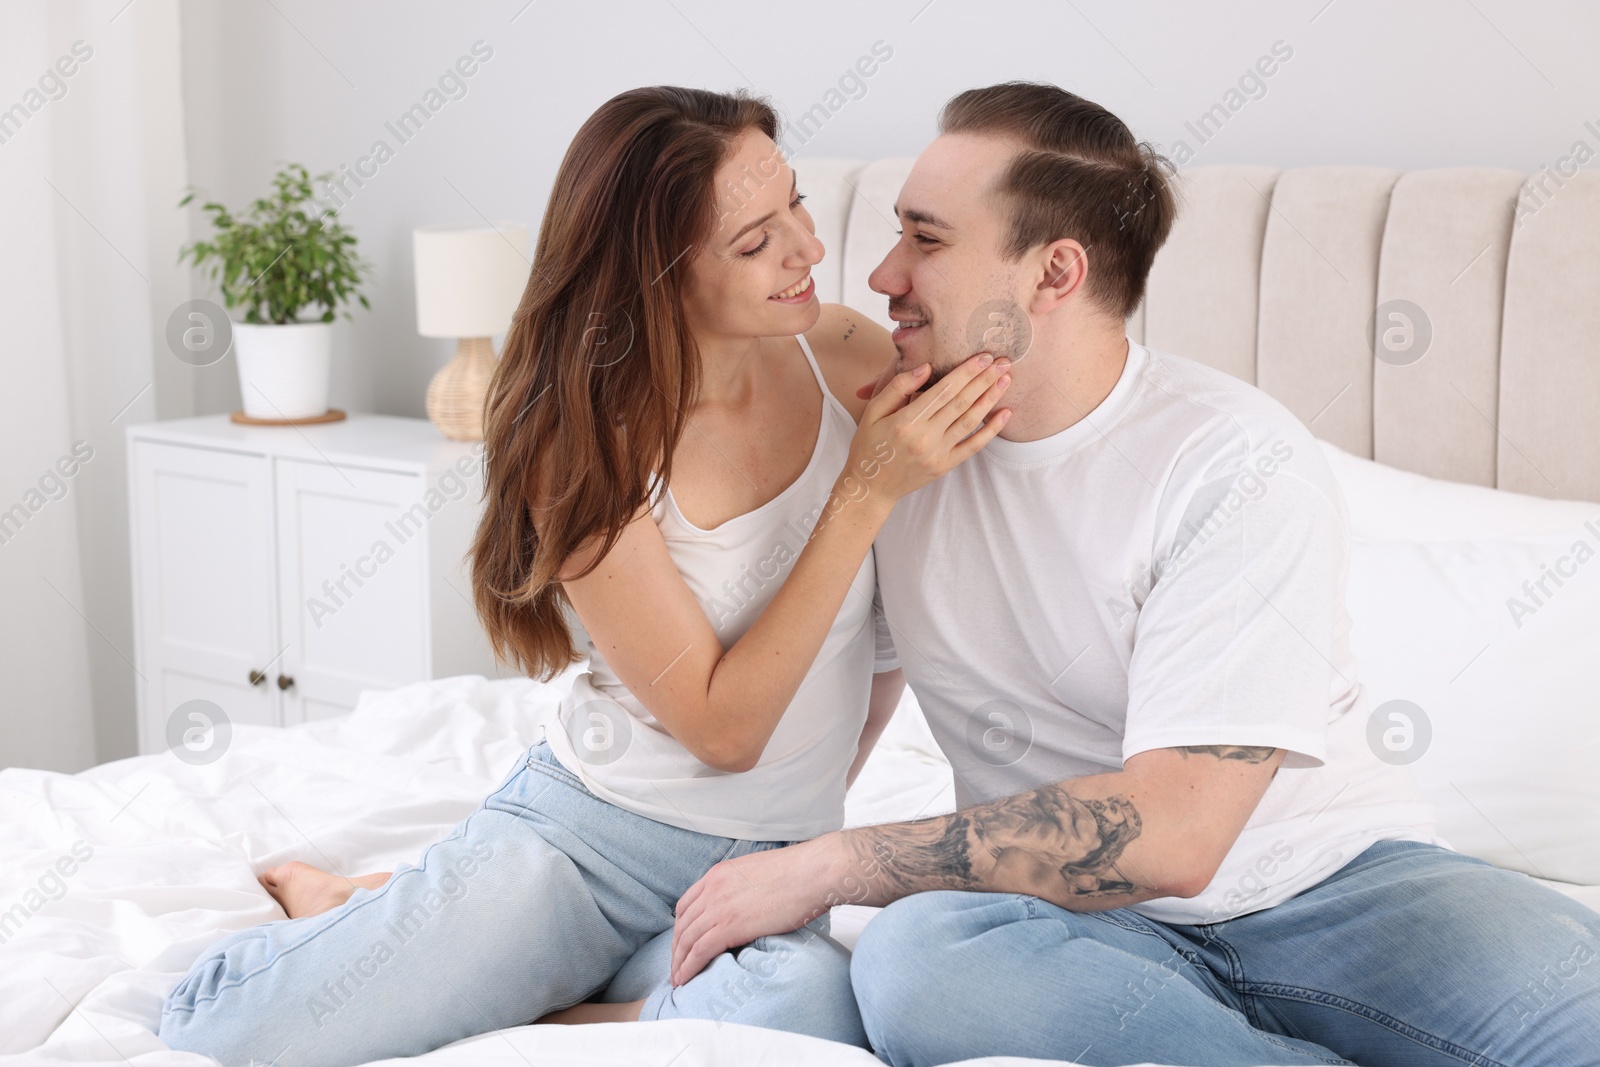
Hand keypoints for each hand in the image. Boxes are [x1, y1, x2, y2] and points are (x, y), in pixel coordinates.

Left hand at [671, 837, 841, 985]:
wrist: (813, 872)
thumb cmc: (799, 873)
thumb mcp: (758, 873)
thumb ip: (743, 887)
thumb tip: (747, 905)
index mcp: (719, 873)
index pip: (686, 904)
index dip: (681, 927)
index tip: (682, 943)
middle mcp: (713, 888)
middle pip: (682, 924)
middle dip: (676, 948)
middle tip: (676, 967)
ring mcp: (719, 906)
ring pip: (686, 940)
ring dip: (679, 963)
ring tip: (678, 980)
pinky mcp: (729, 925)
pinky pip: (699, 951)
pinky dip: (689, 968)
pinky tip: (686, 980)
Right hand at [840, 353, 1010, 506]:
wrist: (870, 487)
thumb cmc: (869, 445)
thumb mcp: (872, 412)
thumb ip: (897, 388)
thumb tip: (925, 367)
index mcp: (906, 421)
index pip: (943, 391)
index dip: (965, 372)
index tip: (982, 357)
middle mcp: (924, 438)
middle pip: (961, 402)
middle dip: (984, 380)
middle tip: (1003, 362)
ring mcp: (937, 454)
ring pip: (970, 421)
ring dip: (991, 399)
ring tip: (1006, 380)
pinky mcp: (945, 466)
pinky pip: (973, 446)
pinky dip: (991, 430)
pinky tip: (1005, 413)